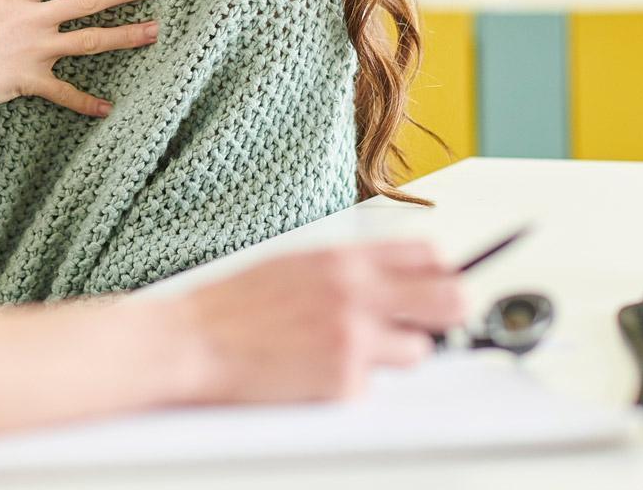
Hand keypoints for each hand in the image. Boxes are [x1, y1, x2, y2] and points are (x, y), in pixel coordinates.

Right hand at [169, 241, 469, 403]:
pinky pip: (374, 387)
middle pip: (452, 299)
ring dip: (393, 356)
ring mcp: (352, 339)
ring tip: (348, 352)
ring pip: (418, 352)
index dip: (443, 271)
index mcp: (342, 259)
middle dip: (449, 314)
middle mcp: (355, 294)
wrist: (190, 344)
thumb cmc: (231, 308)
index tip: (440, 283)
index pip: (431, 253)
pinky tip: (315, 373)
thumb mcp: (294, 265)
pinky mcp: (343, 382)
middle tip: (429, 324)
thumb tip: (397, 280)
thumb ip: (349, 270)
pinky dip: (352, 385)